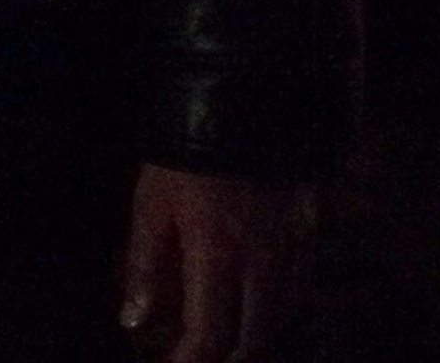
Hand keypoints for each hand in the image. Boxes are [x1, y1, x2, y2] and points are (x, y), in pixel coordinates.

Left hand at [117, 164, 318, 361]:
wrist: (244, 102)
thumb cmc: (186, 153)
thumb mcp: (152, 203)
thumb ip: (144, 265)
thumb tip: (132, 317)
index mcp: (217, 258)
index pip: (210, 336)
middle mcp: (260, 264)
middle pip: (253, 339)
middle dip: (226, 359)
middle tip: (198, 358)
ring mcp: (289, 250)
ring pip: (281, 318)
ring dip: (254, 338)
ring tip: (227, 341)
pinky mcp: (306, 233)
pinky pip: (300, 289)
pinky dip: (279, 310)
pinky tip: (261, 306)